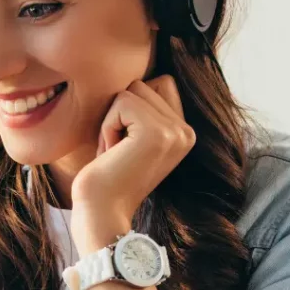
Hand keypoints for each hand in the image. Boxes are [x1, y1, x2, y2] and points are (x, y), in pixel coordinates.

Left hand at [70, 74, 195, 244]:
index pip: (159, 83)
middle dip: (119, 114)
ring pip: (131, 90)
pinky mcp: (155, 132)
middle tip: (117, 151)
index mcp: (184, 132)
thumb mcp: (132, 139)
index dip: (130, 107)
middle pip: (143, 83)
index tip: (124, 144)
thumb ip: (144, 111)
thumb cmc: (106, 177)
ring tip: (115, 152)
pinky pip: (120, 102)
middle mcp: (186, 131)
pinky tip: (111, 154)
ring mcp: (174, 131)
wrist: (102, 212)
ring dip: (111, 120)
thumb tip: (135, 76)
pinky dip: (106, 127)